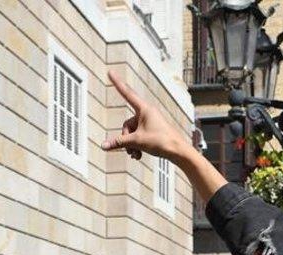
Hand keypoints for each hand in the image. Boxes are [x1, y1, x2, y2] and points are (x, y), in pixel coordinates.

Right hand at [102, 72, 228, 202]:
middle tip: (131, 149)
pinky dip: (137, 146)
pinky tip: (139, 155)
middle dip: (126, 138)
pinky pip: (139, 136)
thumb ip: (119, 142)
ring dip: (131, 144)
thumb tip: (103, 146)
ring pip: (133, 132)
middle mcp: (146, 113)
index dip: (117, 83)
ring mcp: (149, 122)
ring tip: (136, 154)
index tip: (110, 72)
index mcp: (144, 109)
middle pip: (127, 124)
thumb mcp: (136, 142)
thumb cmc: (161, 142)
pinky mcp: (152, 130)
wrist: (178, 151)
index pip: (126, 93)